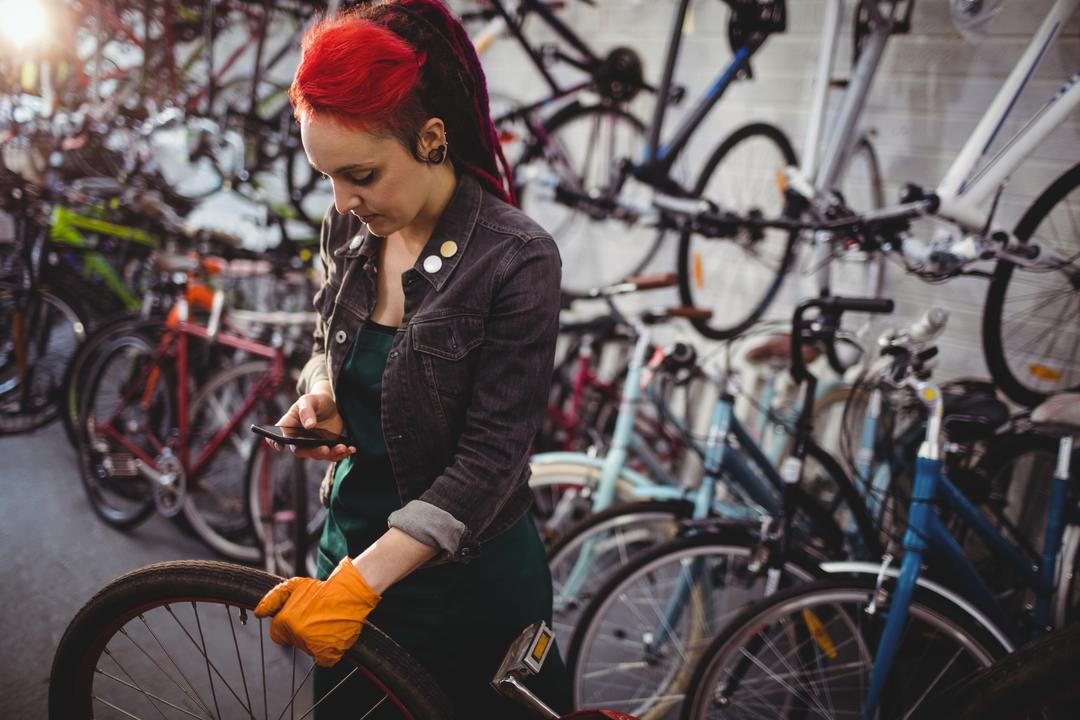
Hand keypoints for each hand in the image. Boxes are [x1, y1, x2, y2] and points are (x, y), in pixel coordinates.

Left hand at [254, 558, 380, 666]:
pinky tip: (334, 637)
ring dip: (317, 641)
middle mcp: (296, 634)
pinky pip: (324, 660)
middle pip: (294, 642)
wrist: (349, 592)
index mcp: (285, 621)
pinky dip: (329, 653)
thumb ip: (273, 598)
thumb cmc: (322, 589)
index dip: (289, 628)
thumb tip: (258, 613)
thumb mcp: (294, 585)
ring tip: (328, 624)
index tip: (302, 619)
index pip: (278, 635)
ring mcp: (311, 644)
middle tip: (318, 618)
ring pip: (309, 650)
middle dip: (304, 633)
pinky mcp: (327, 652)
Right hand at [269, 388, 354, 461]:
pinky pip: (333, 454)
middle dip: (314, 452)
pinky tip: (351, 449)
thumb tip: (308, 425)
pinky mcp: (328, 447)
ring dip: (332, 454)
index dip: (275, 443)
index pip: (278, 437)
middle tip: (325, 449)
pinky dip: (342, 453)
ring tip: (343, 448)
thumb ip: (306, 410)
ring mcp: (314, 445)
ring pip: (320, 455)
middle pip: (302, 451)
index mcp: (289, 427)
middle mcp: (299, 440)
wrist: (332, 403)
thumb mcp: (309, 400)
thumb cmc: (315, 400)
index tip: (280, 446)